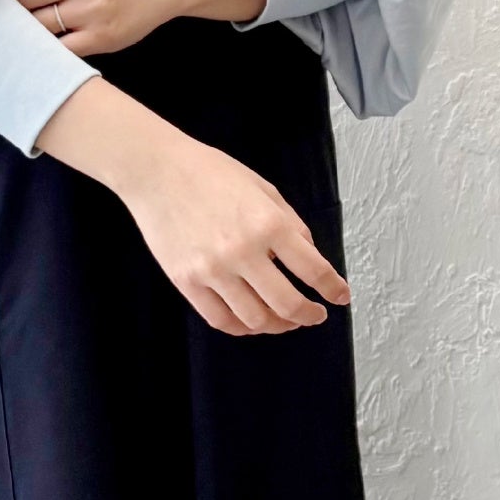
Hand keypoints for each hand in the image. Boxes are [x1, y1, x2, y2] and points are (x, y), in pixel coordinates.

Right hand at [123, 134, 349, 335]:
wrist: (158, 171)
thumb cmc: (211, 173)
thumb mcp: (264, 189)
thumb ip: (291, 224)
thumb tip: (309, 256)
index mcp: (269, 223)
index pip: (313, 269)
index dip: (333, 289)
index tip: (341, 297)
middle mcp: (244, 251)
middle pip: (287, 303)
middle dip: (309, 315)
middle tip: (315, 315)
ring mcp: (213, 270)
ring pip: (255, 319)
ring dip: (278, 325)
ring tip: (285, 320)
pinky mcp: (187, 281)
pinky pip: (220, 319)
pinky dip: (243, 327)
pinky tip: (253, 322)